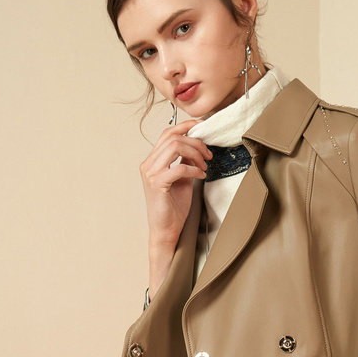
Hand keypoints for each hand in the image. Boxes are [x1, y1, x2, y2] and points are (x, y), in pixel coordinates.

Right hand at [140, 120, 212, 249]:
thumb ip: (185, 161)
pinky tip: (200, 175)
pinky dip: (194, 169)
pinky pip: (179, 167)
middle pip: (173, 138)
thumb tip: (196, 146)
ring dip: (195, 154)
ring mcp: (151, 173)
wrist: (166, 230)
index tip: (203, 128)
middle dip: (196, 142)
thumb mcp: (182, 178)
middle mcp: (148, 164)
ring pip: (175, 147)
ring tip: (204, 166)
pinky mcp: (157, 184)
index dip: (186, 126)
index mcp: (153, 161)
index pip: (168, 134)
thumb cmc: (173, 208)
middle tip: (208, 155)